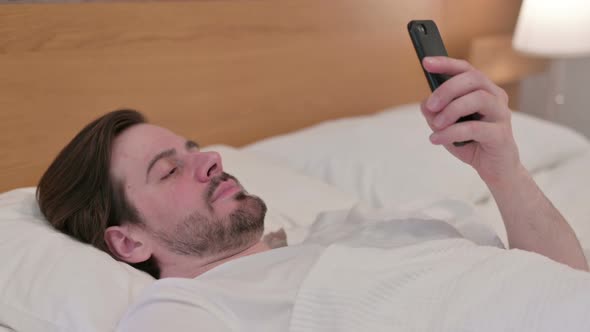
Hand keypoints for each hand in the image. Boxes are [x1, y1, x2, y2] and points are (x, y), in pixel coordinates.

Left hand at [420, 56, 522, 186]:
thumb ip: (435, 113)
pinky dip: (451, 133)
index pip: (466, 69)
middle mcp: (495, 97)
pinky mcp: (500, 134)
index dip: (446, 63)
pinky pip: (474, 128)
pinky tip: (436, 139)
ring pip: (477, 99)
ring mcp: (501, 115)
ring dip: (451, 110)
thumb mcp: (447, 127)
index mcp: (483, 90)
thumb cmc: (472, 143)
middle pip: (472, 79)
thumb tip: (425, 104)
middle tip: (430, 106)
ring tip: (435, 125)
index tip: (426, 62)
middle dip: (446, 89)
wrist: (495, 168)